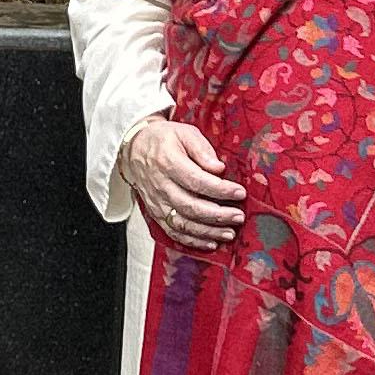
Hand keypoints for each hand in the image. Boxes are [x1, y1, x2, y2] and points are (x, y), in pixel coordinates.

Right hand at [123, 116, 243, 250]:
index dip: (220, 190)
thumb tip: (218, 168)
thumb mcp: (184, 133)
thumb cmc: (162, 140)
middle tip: (238, 216)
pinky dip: (193, 241)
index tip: (240, 193)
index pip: (197, 181)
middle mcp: (161, 186)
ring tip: (229, 233)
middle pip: (191, 206)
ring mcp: (157, 203)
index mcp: (168, 163)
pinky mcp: (156, 214)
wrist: (134, 150)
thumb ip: (202, 149)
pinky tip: (211, 242)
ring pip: (183, 224)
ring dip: (208, 232)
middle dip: (218, 215)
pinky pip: (174, 232)